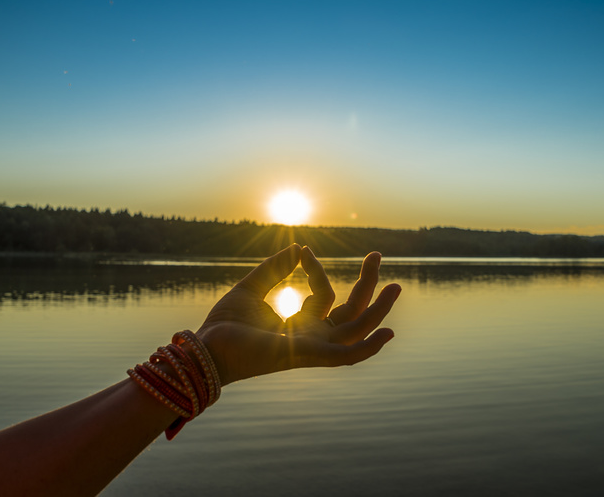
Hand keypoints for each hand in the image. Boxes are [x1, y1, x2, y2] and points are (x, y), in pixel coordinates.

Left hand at [196, 244, 399, 385]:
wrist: (207, 347)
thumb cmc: (225, 325)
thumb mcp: (253, 287)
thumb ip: (276, 268)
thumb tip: (298, 247)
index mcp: (302, 325)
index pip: (324, 295)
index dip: (316, 269)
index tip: (302, 251)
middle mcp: (313, 338)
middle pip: (352, 312)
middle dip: (368, 285)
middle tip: (377, 254)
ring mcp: (313, 348)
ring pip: (357, 330)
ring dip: (378, 309)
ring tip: (396, 285)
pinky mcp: (308, 356)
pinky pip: (346, 356)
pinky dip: (369, 347)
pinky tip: (388, 332)